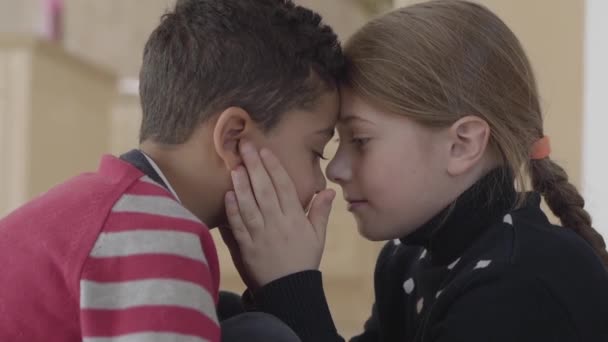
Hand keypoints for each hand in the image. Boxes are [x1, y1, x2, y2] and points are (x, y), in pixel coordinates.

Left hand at [224, 142, 334, 287]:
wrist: (289, 290)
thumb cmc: (304, 260)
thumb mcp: (318, 236)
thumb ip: (321, 212)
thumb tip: (329, 191)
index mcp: (295, 219)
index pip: (284, 187)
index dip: (274, 167)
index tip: (265, 151)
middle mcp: (277, 224)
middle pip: (265, 191)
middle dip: (255, 167)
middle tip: (244, 146)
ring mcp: (261, 235)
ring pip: (250, 206)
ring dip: (242, 186)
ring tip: (235, 167)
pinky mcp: (247, 247)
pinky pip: (239, 226)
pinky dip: (232, 211)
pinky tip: (227, 195)